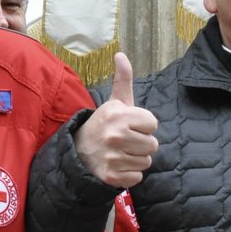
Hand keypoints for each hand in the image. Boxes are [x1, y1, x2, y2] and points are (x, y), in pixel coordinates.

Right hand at [74, 53, 158, 188]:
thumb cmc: (104, 125)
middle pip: (153, 145)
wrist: (78, 152)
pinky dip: (129, 174)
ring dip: (136, 159)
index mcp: (118, 115)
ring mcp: (112, 157)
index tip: (130, 126)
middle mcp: (115, 135)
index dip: (144, 126)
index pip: (153, 124)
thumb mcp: (114, 102)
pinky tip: (117, 165)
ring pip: (146, 162)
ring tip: (121, 153)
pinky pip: (137, 177)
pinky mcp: (111, 176)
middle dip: (142, 144)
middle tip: (125, 141)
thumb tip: (121, 54)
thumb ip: (123, 79)